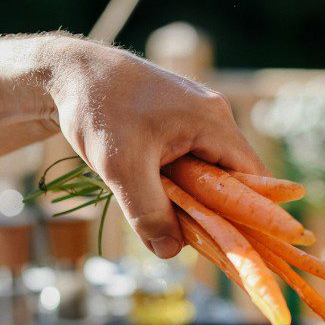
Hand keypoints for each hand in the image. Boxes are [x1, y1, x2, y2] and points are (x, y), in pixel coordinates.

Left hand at [48, 40, 266, 258]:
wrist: (70, 73)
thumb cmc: (98, 110)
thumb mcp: (121, 168)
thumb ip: (148, 212)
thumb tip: (171, 251)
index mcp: (213, 122)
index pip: (254, 178)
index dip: (251, 215)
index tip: (239, 248)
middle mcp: (212, 118)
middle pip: (232, 179)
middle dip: (215, 213)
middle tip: (192, 242)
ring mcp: (195, 120)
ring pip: (207, 174)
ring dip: (191, 202)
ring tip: (169, 224)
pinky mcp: (177, 125)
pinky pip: (190, 164)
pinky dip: (178, 187)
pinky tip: (155, 201)